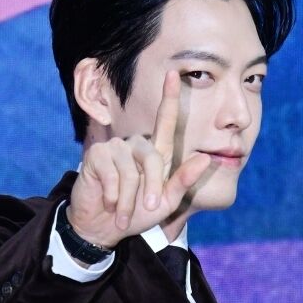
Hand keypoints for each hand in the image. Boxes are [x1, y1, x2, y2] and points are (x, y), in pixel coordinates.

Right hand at [66, 70, 211, 247]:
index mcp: (155, 154)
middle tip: (149, 209)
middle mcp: (136, 146)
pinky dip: (114, 195)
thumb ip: (183, 182)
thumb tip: (205, 158)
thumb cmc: (137, 214)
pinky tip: (109, 202)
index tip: (173, 74)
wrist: (104, 228)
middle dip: (153, 187)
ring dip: (130, 198)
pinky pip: (113, 174)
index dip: (169, 98)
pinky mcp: (97, 156)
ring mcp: (115, 148)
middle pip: (152, 156)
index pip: (164, 122)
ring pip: (131, 170)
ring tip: (123, 213)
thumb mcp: (165, 202)